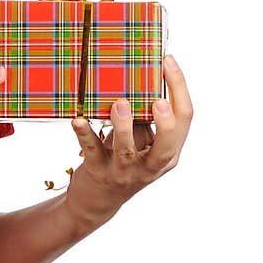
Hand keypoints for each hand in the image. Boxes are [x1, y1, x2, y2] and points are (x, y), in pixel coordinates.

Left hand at [65, 54, 192, 228]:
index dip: (179, 88)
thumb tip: (140, 79)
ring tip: (119, 104)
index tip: (168, 60)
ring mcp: (124, 171)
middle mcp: (151, 165)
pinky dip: (84, 134)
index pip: (184, 120)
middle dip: (165, 123)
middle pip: (167, 145)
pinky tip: (78, 120)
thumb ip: (145, 120)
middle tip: (158, 101)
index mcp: (168, 153)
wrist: (97, 202)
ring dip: (123, 126)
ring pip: (127, 151)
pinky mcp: (98, 172)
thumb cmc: (123, 162)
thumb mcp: (141, 143)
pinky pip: (92, 151)